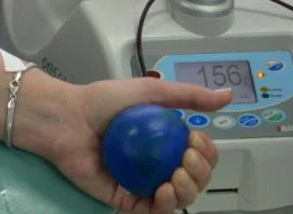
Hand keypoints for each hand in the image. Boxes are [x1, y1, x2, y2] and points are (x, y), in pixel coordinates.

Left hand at [41, 77, 229, 212]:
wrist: (65, 116)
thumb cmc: (100, 102)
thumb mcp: (148, 91)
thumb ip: (187, 94)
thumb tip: (227, 95)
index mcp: (165, 142)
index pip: (200, 156)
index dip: (208, 153)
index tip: (197, 139)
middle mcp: (156, 164)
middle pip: (195, 180)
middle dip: (202, 173)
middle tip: (187, 157)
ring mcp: (141, 183)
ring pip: (179, 199)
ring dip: (189, 190)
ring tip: (177, 175)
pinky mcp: (124, 198)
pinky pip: (152, 210)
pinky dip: (165, 205)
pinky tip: (164, 190)